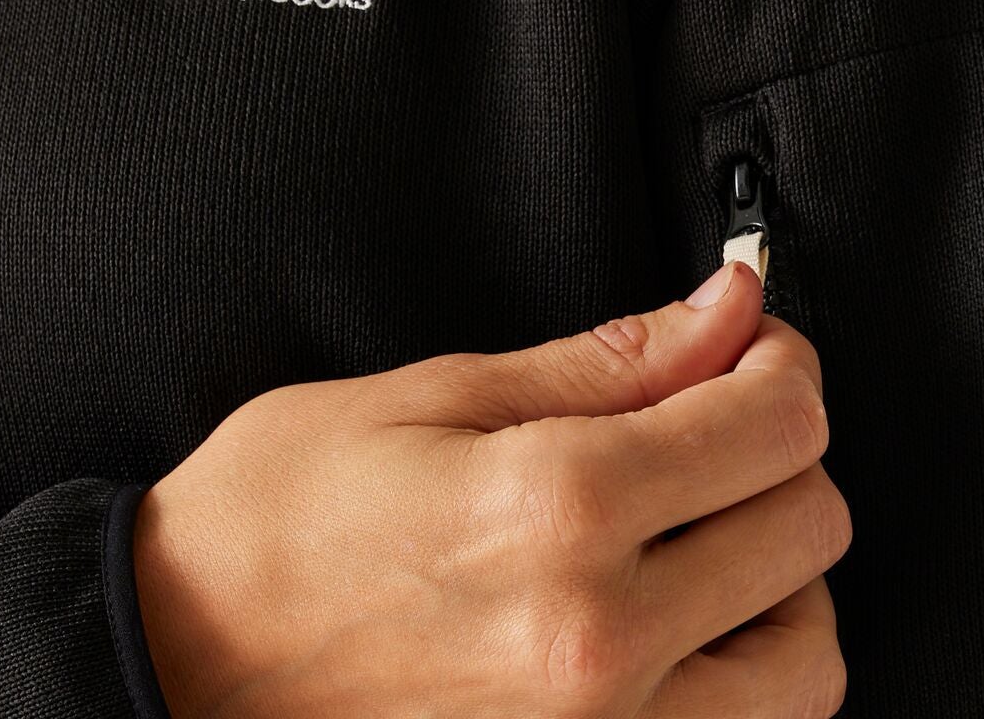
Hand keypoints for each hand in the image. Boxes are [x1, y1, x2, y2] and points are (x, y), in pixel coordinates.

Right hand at [132, 261, 850, 716]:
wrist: (174, 668)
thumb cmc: (277, 525)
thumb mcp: (436, 395)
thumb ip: (609, 360)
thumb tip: (727, 311)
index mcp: (558, 511)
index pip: (773, 428)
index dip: (782, 364)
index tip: (752, 346)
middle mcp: (601, 644)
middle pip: (810, 529)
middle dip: (781, 449)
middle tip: (716, 416)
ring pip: (806, 659)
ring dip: (782, 577)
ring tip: (704, 530)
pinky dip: (743, 672)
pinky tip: (681, 621)